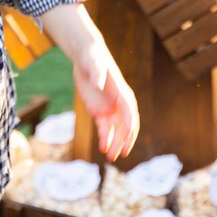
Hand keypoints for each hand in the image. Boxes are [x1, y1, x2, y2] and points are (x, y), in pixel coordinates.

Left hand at [72, 42, 139, 161]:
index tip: (126, 138)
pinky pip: (104, 130)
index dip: (129, 127)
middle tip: (120, 154)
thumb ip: (96, 73)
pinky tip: (102, 148)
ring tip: (110, 158)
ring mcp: (111, 110)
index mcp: (123, 93)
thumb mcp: (94, 62)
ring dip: (115, 145)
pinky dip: (104, 139)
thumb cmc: (93, 58)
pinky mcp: (100, 113)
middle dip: (124, 141)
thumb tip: (97, 85)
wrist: (86, 58)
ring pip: (116, 132)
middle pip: (126, 127)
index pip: (130, 114)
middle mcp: (120, 104)